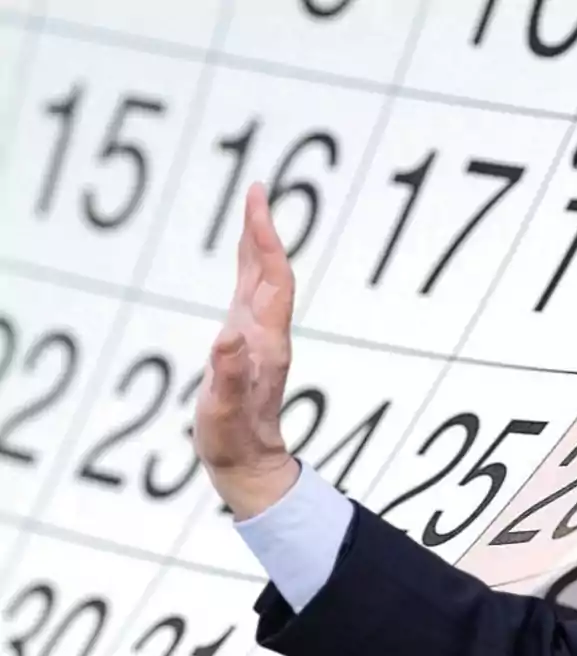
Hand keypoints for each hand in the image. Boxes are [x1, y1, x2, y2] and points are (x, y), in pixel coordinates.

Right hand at [194, 183, 298, 519]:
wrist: (249, 464)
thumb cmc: (234, 440)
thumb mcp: (226, 412)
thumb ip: (230, 377)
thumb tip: (229, 339)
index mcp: (265, 342)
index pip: (271, 279)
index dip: (265, 239)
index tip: (258, 200)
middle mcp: (267, 334)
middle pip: (270, 272)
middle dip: (262, 231)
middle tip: (255, 190)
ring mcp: (258, 339)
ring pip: (262, 282)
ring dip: (257, 246)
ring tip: (251, 213)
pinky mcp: (247, 346)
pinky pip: (250, 296)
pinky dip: (247, 269)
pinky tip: (243, 261)